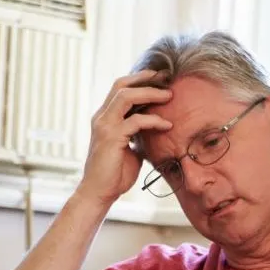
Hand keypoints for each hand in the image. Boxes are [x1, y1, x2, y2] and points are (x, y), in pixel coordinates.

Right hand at [77, 70, 172, 205]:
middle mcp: (102, 117)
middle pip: (121, 85)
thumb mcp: (130, 148)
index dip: (139, 80)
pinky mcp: (112, 137)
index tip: (160, 78)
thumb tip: (154, 129)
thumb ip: (138, 135)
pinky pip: (136, 121)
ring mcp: (104, 126)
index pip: (120, 88)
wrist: (100, 193)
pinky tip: (167, 125)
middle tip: (166, 77)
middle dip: (145, 78)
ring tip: (169, 96)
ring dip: (150, 94)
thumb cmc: (115, 174)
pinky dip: (154, 120)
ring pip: (126, 97)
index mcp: (105, 117)